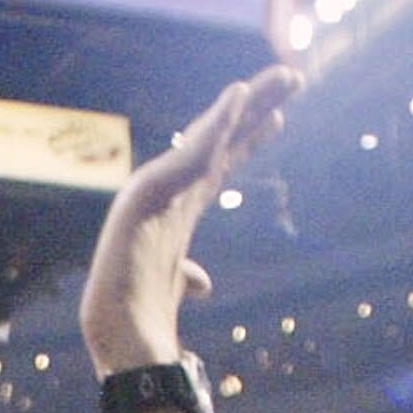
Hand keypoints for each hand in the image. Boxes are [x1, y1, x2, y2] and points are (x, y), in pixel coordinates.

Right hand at [78, 67, 300, 376]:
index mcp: (180, 210)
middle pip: (221, 139)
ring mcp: (159, 189)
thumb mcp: (175, 289)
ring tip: (286, 76)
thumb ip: (188, 277)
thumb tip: (203, 282)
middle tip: (294, 76)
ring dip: (249, 103)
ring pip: (212, 134)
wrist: (119, 337)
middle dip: (256, 107)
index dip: (247, 139)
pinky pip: (190, 150)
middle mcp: (171, 192)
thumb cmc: (138, 316)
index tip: (278, 117)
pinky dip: (216, 121)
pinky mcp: (150, 193)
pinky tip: (240, 94)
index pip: (219, 164)